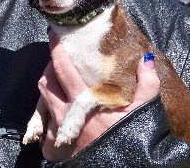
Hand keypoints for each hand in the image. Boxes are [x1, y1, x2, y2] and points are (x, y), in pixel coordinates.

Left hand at [39, 32, 159, 161]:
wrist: (126, 164)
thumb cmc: (134, 135)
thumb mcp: (146, 107)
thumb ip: (147, 81)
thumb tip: (146, 59)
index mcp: (85, 101)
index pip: (63, 69)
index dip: (56, 49)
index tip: (54, 34)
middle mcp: (66, 114)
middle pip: (46, 82)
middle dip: (50, 66)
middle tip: (61, 59)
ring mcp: (58, 131)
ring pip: (42, 101)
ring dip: (49, 87)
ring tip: (62, 81)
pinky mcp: (56, 147)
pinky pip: (45, 124)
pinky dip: (51, 112)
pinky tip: (65, 110)